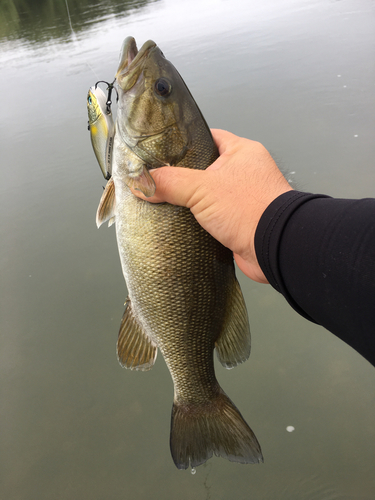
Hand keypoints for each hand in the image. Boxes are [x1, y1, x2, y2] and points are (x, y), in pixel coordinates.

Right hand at [131, 129, 292, 282]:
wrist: (274, 249)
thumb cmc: (249, 208)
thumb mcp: (202, 188)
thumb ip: (170, 182)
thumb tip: (141, 182)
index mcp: (242, 152)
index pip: (208, 138)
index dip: (184, 144)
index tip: (162, 151)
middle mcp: (244, 172)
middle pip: (204, 169)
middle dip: (182, 177)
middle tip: (157, 180)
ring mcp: (242, 199)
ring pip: (207, 195)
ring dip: (189, 202)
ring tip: (161, 202)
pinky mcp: (238, 223)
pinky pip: (211, 217)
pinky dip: (197, 221)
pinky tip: (177, 224)